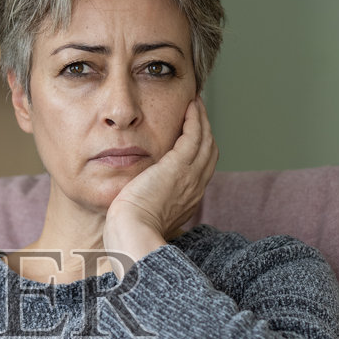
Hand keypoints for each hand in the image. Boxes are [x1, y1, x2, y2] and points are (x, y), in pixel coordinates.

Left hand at [103, 96, 217, 262]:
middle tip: (197, 112)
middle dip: (205, 131)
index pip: (200, 171)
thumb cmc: (129, 231)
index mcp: (187, 202)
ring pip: (205, 141)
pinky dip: (195, 118)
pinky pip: (194, 134)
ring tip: (195, 103)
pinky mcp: (180, 166)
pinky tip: (189, 106)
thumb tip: (135, 199)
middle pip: (209, 153)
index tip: (191, 137)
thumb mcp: (143, 216)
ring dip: (202, 120)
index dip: (198, 151)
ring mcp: (190, 176)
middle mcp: (195, 188)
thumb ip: (145, 204)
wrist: (133, 234)